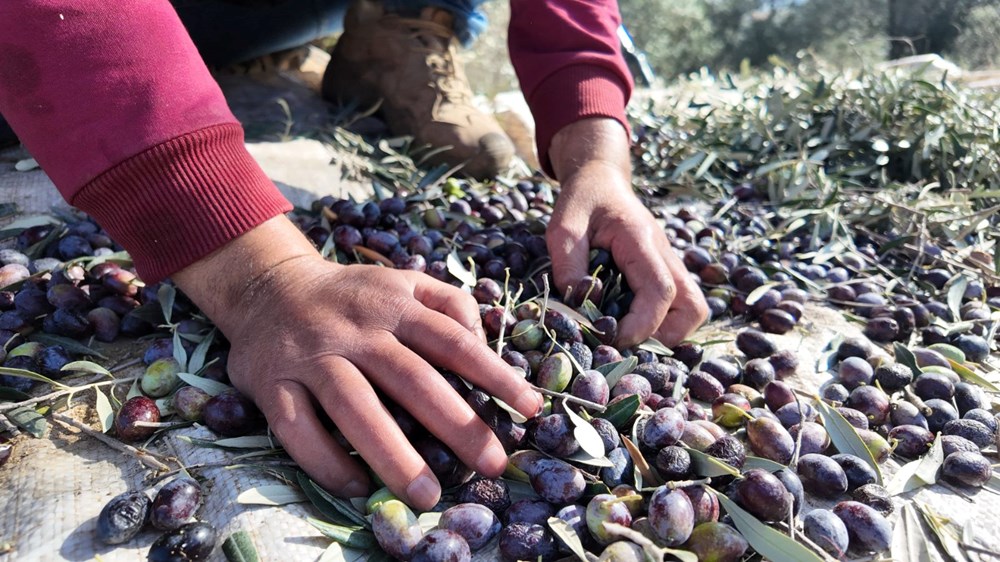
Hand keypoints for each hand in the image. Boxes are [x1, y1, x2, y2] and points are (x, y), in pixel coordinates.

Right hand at [174, 216, 541, 509]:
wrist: (267, 286)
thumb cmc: (353, 296)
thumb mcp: (404, 281)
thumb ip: (450, 304)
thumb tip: (486, 344)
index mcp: (396, 304)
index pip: (454, 341)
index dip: (495, 374)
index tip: (530, 409)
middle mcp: (357, 329)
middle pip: (412, 379)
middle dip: (457, 425)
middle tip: (492, 465)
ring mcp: (313, 356)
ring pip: (355, 407)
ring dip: (393, 454)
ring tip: (427, 495)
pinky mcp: (273, 383)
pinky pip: (299, 429)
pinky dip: (327, 461)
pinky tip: (358, 487)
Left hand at [547, 118, 708, 346]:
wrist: (601, 180)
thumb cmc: (582, 201)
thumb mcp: (563, 227)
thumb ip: (568, 265)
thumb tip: (580, 305)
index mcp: (641, 241)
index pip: (660, 290)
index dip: (642, 324)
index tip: (612, 337)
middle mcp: (664, 254)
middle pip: (692, 306)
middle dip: (665, 335)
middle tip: (627, 340)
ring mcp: (669, 263)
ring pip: (692, 308)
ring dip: (668, 331)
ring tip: (630, 334)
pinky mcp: (664, 271)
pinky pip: (679, 304)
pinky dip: (661, 321)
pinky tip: (630, 322)